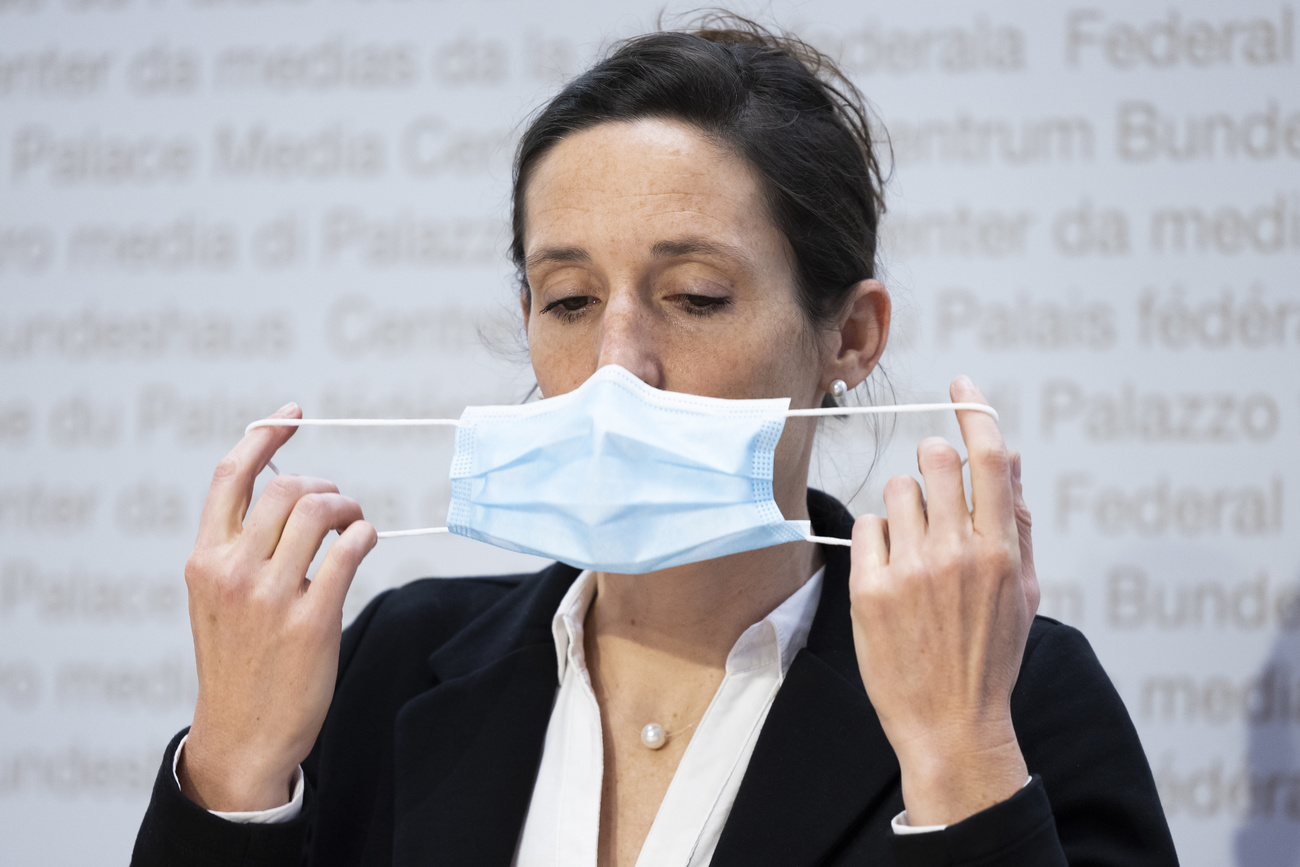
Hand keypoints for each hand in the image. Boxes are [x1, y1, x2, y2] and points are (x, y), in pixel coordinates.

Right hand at [178, 403, 377, 811]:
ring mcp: (270, 596)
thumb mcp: (216, 599)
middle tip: (338, 504)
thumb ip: (239, 549)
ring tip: (353, 523)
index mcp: (204, 560)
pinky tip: (364, 544)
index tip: (292, 415)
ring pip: (317, 512)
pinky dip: (364, 536)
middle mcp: (232, 571)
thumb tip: (287, 496)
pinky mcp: (311, 620)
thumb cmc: (237, 663)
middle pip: (284, 488)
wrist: (243, 735)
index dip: (263, 436)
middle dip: (321, 484)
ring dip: (347, 506)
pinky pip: (349, 552)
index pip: (229, 477)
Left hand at [848, 376, 1037, 826]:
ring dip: (905, 507)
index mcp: (1001, 551)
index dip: (974, 411)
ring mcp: (911, 570)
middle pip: (933, 459)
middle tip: (932, 489)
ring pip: (896, 490)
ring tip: (915, 553)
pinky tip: (891, 575)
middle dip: (931, 462)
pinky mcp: (871, 588)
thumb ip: (1016, 523)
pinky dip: (879, 541)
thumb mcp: (1023, 592)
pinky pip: (868, 526)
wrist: (952, 725)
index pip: (990, 460)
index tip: (960, 384)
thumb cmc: (989, 656)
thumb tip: (1007, 461)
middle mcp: (957, 553)